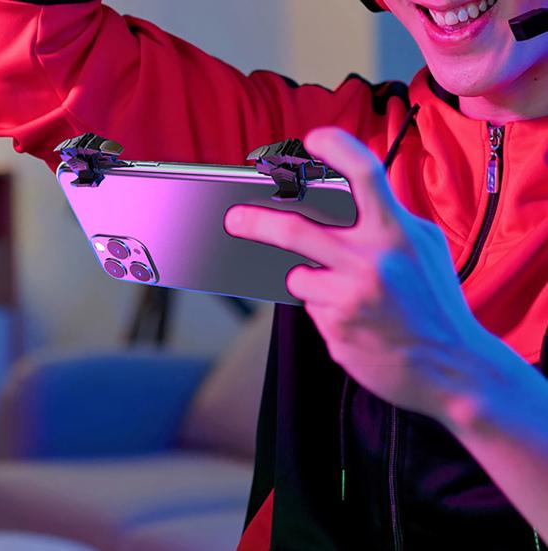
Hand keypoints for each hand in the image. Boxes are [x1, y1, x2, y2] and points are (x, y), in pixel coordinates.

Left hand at [224, 127, 489, 420]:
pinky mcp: (337, 330)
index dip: (337, 148)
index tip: (314, 139)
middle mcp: (371, 263)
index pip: (364, 175)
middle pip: (295, 231)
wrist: (450, 367)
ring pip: (298, 277)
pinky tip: (355, 318)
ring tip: (348, 295)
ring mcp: (351, 299)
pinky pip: (311, 307)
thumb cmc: (435, 302)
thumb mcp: (423, 249)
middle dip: (256, 222)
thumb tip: (349, 199)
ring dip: (312, 281)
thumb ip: (387, 222)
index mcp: (397, 234)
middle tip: (234, 218)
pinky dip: (324, 307)